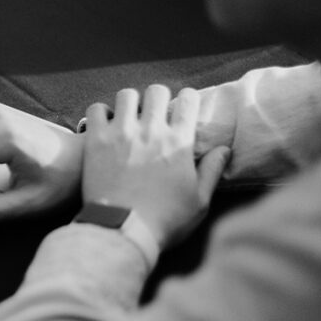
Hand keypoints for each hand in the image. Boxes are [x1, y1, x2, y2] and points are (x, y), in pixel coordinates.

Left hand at [81, 86, 230, 247]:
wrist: (122, 230)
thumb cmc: (165, 220)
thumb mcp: (199, 200)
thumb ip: (211, 171)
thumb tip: (224, 149)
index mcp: (178, 142)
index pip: (188, 100)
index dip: (187, 99)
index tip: (183, 107)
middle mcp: (151, 131)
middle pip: (156, 91)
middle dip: (158, 98)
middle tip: (154, 112)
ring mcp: (121, 133)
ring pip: (126, 95)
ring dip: (130, 102)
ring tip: (129, 116)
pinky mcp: (96, 140)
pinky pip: (96, 109)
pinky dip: (101, 112)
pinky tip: (105, 125)